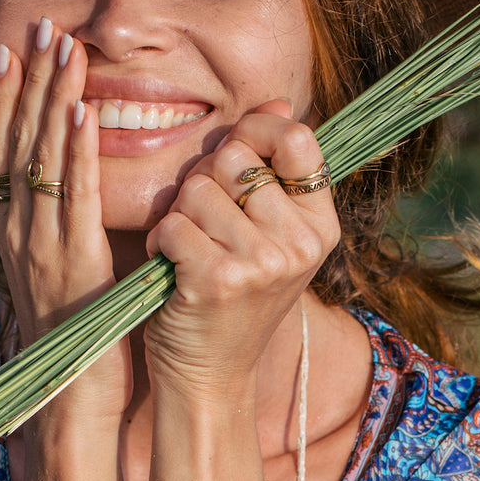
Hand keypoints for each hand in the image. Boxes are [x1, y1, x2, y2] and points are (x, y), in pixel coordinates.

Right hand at [0, 18, 131, 419]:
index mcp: (13, 231)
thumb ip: (65, 231)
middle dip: (28, 80)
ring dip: (51, 97)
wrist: (67, 402)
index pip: (3, 149)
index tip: (8, 47)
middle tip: (40, 25)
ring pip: (41, 157)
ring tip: (61, 46)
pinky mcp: (75, 261)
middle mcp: (18, 230)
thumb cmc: (74, 341)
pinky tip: (81, 110)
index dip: (5, 98)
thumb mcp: (61, 274)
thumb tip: (77, 193)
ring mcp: (41, 245)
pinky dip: (77, 149)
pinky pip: (75, 195)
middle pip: (17, 140)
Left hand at [143, 100, 339, 399]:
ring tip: (186, 250)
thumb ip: (272, 172)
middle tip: (201, 223)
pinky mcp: (218, 280)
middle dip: (203, 182)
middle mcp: (300, 244)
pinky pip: (173, 224)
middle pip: (234, 159)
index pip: (297, 138)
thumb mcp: (268, 237)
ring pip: (197, 189)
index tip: (235, 150)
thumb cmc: (231, 299)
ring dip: (177, 215)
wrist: (210, 377)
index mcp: (319, 226)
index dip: (257, 130)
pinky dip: (159, 241)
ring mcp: (262, 263)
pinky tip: (170, 268)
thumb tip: (276, 103)